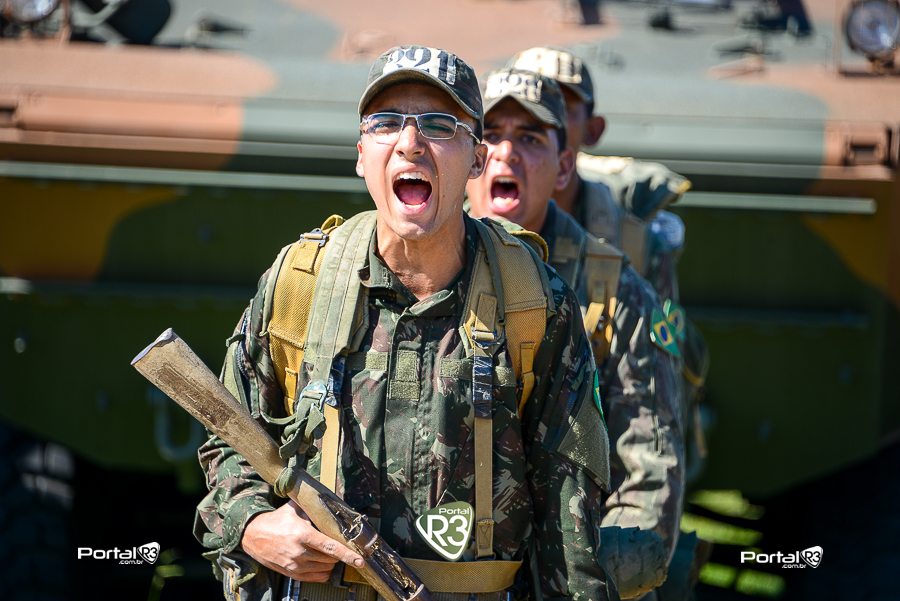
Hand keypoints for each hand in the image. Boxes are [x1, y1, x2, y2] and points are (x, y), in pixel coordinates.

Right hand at [241, 501, 364, 581]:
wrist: (253, 536)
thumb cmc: (277, 520)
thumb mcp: (294, 509)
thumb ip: (313, 507)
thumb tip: (331, 499)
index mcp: (302, 534)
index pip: (330, 547)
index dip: (347, 554)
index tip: (360, 559)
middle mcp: (299, 552)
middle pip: (330, 559)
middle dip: (338, 554)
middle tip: (339, 546)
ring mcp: (295, 565)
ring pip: (324, 569)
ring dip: (331, 563)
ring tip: (328, 553)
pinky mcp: (291, 574)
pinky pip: (316, 578)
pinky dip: (323, 572)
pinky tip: (322, 563)